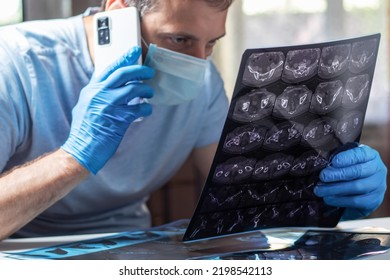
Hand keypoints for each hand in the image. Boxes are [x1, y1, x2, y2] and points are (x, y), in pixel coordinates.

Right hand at [62, 46, 153, 173]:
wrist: (81, 151)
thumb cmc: (84, 131)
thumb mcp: (85, 107)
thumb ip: (97, 96)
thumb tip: (112, 89)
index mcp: (91, 91)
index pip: (109, 69)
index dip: (123, 59)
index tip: (135, 51)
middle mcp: (99, 95)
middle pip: (123, 74)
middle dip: (139, 70)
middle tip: (149, 71)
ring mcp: (109, 106)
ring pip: (133, 89)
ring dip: (146, 89)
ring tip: (150, 92)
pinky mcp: (119, 119)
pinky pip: (138, 108)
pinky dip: (146, 108)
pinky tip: (147, 110)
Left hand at [314, 145, 386, 219]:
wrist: (359, 192)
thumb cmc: (349, 171)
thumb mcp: (345, 161)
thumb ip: (337, 160)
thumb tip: (322, 163)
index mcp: (371, 155)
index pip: (361, 154)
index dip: (347, 158)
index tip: (333, 161)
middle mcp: (378, 169)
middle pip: (358, 171)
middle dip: (338, 174)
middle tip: (322, 176)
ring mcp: (378, 186)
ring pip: (356, 187)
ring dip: (335, 189)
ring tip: (320, 190)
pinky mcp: (374, 201)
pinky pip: (356, 201)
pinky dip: (340, 200)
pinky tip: (328, 199)